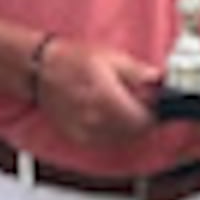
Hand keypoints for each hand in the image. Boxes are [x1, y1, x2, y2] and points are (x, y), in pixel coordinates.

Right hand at [32, 32, 159, 151]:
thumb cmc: (71, 60)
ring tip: (122, 107)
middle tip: (141, 103)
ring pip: (121, 139)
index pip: (144, 121)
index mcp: (107, 99)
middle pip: (135, 132)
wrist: (39, 70)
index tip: (156, 105)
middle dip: (142, 119)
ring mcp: (86, 132)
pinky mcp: (79, 138)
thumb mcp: (111, 57)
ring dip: (128, 127)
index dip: (154, 113)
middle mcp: (96, 120)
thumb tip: (159, 81)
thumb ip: (138, 72)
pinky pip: (105, 141)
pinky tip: (108, 115)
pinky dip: (113, 132)